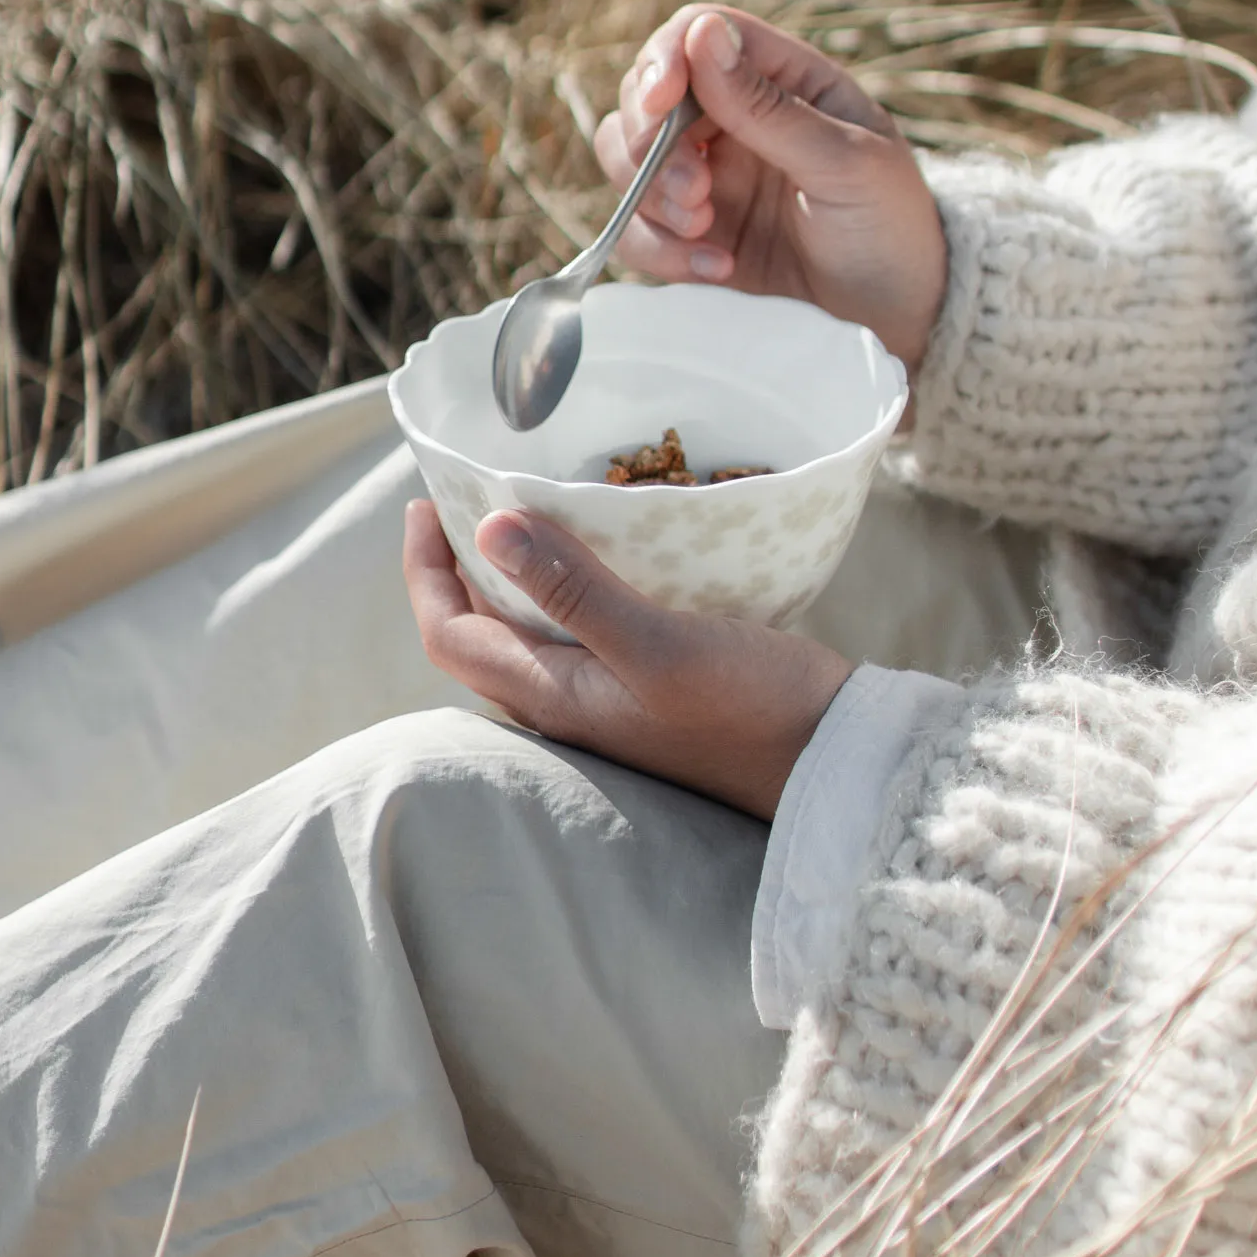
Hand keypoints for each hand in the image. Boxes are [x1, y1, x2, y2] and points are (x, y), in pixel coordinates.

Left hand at [404, 501, 851, 821]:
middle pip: (480, 636)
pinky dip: (569, 587)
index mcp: (553, 697)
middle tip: (467, 497)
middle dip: (460, 568)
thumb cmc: (748, 707)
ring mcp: (609, 700)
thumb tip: (487, 530)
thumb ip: (573, 590)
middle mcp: (568, 704)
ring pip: (531, 636)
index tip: (428, 504)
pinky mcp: (649, 688)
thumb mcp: (657, 642)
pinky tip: (600, 552)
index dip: (424, 572)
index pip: (449, 637)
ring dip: (513, 577)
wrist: (831, 759)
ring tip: (525, 513)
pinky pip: (582, 634)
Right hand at [593, 6, 946, 375]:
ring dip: (651, 197)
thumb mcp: (845, 163)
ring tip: (706, 230)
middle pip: (645, 95)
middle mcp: (734, 118)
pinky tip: (716, 269)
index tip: (659, 105)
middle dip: (651, 143)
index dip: (665, 59)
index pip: (699, 35)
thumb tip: (703, 35)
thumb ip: (770, 107)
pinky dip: (661, 249)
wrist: (898, 314)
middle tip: (694, 193)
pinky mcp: (691, 234)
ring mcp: (707, 176)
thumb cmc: (890, 225)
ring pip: (626, 158)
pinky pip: (637, 227)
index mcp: (783, 79)